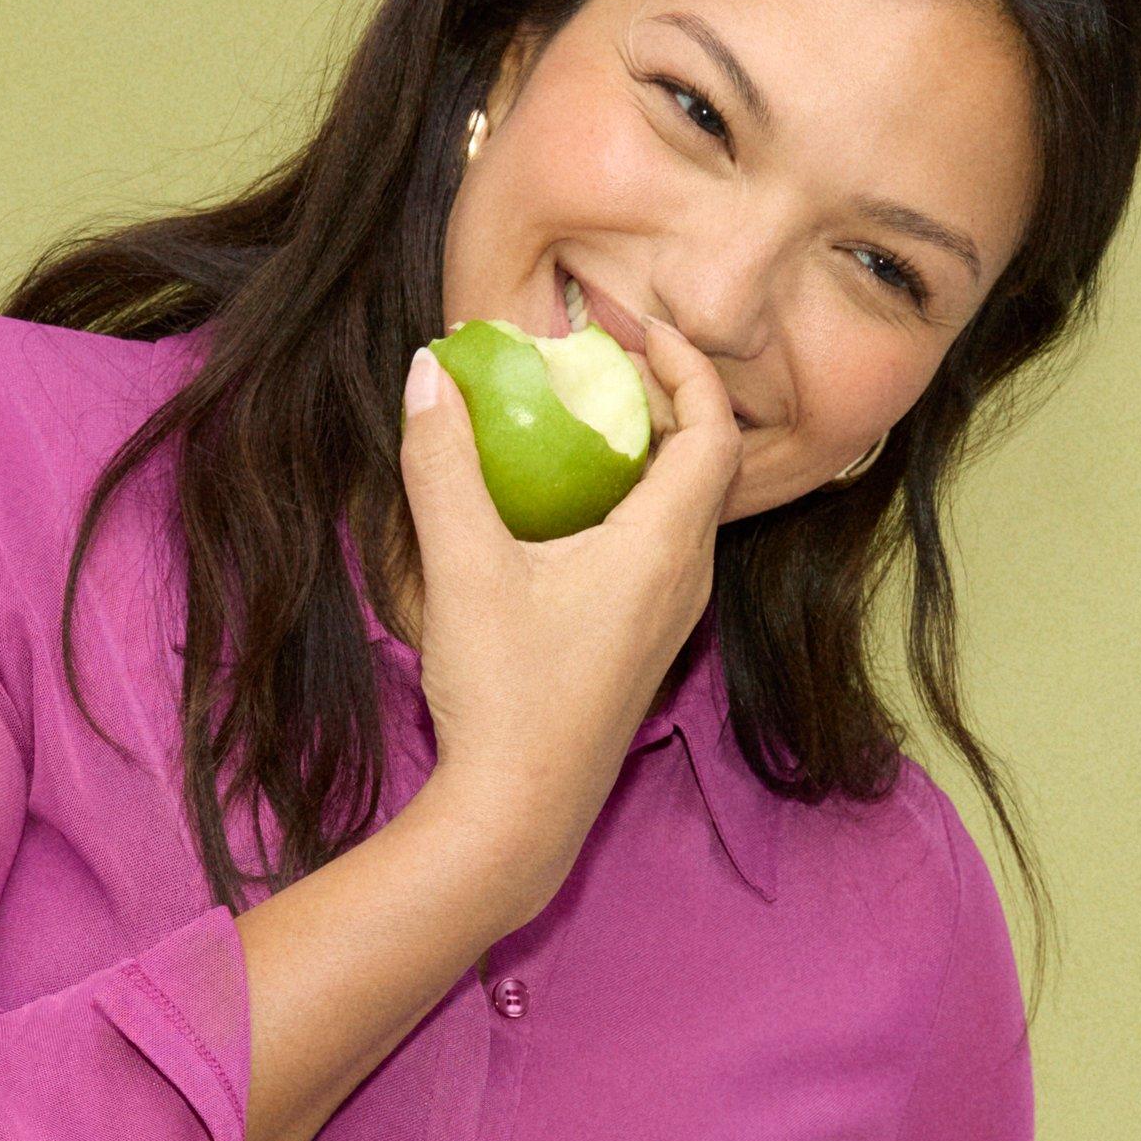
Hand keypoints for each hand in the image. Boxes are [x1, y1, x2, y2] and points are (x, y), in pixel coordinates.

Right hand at [397, 314, 744, 910]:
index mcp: (662, 549)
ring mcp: (670, 617)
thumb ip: (443, 463)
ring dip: (648, 449)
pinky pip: (660, 544)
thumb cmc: (502, 695)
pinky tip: (566, 498)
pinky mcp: (643, 643)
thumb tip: (427, 370)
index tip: (640, 325)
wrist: (518, 815)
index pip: (714, 431)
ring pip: (685, 507)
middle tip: (604, 357)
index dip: (689, 365)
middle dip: (666, 396)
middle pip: (707, 462)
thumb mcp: (461, 567)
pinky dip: (631, 497)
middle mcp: (684, 580)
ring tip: (585, 412)